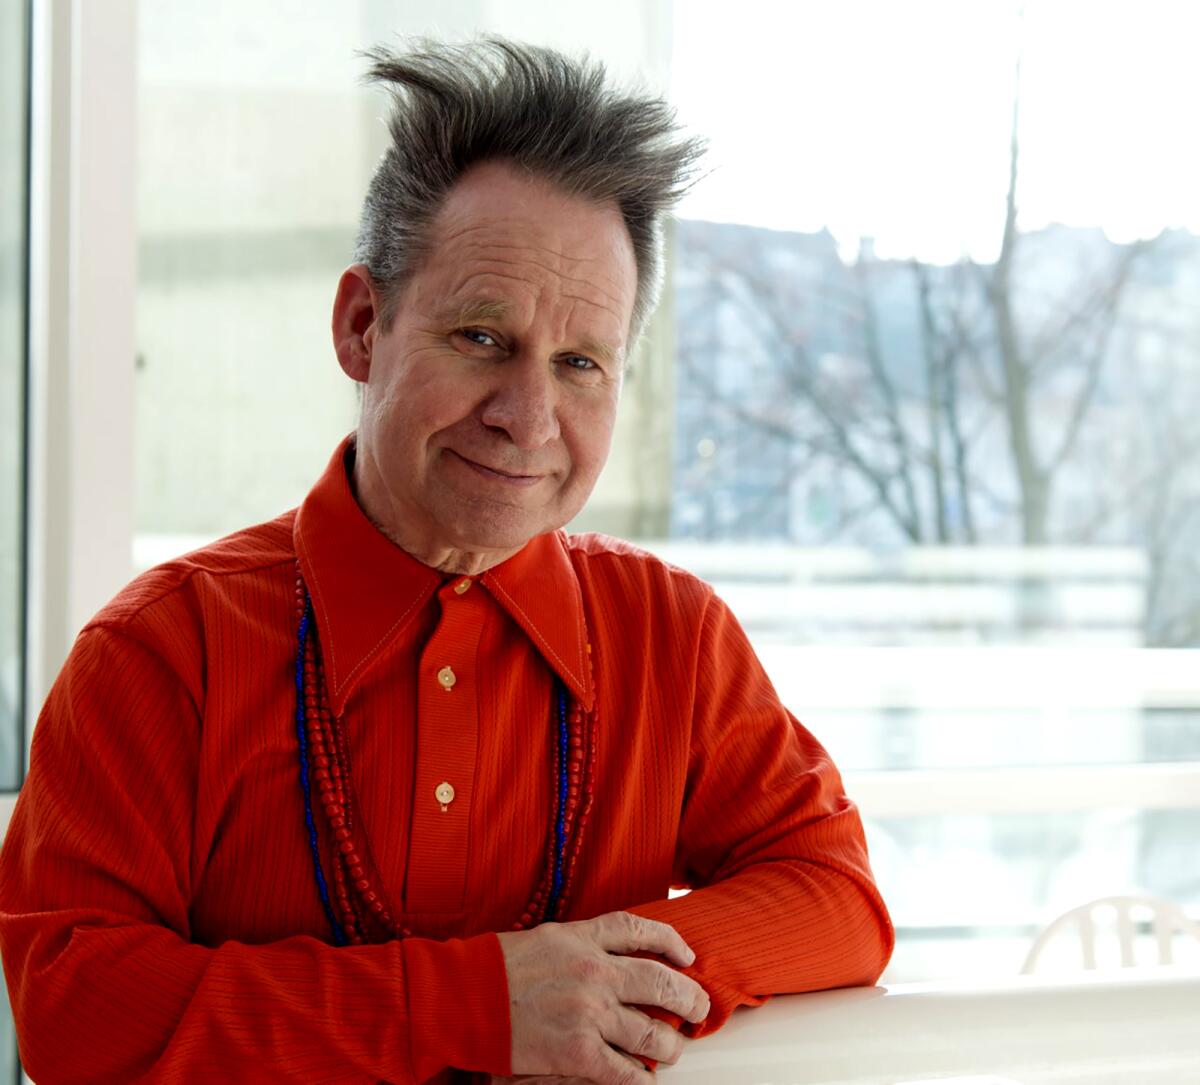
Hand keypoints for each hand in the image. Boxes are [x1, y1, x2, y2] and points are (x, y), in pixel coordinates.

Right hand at [495, 911, 709, 1084]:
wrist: (464, 995)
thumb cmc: (497, 967)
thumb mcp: (546, 938)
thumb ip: (582, 942)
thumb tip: (611, 954)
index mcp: (585, 938)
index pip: (641, 931)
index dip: (672, 942)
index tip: (686, 956)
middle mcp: (597, 972)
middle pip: (661, 982)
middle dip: (689, 998)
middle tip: (698, 1008)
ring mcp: (590, 1013)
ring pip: (653, 1032)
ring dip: (670, 1044)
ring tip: (672, 1048)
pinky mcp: (578, 1052)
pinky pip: (626, 1072)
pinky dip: (642, 1080)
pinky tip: (646, 1080)